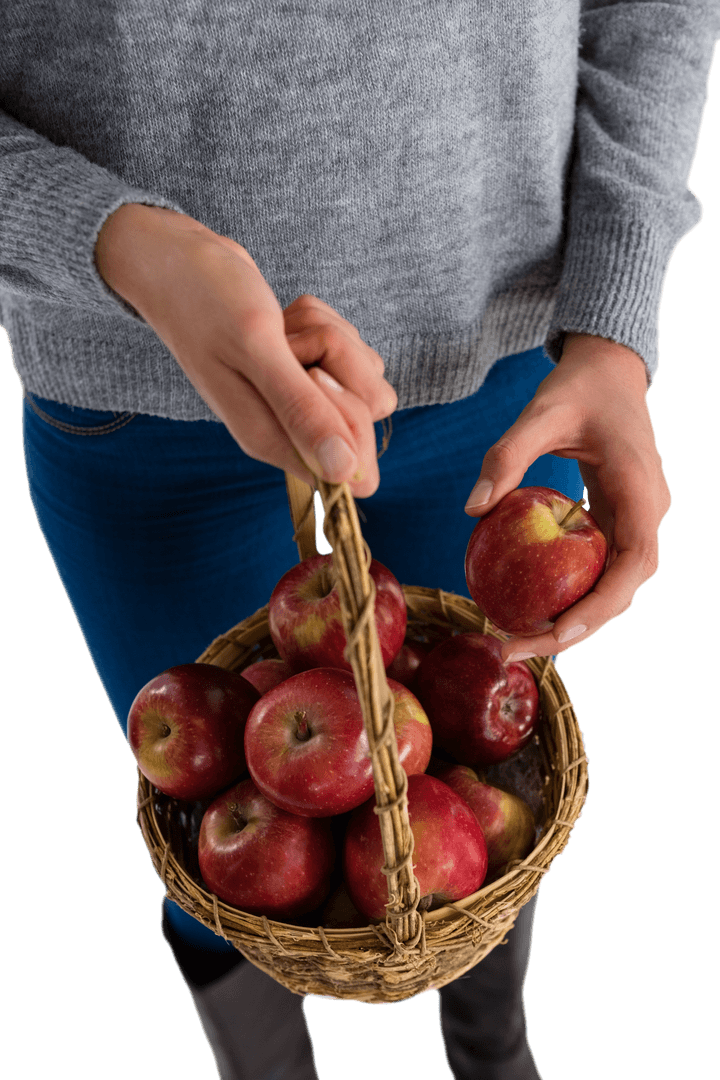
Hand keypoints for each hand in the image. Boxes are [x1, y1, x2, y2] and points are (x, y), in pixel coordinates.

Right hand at [94, 204, 396, 496]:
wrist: (177, 263)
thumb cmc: (205, 301)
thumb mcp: (257, 349)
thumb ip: (301, 411)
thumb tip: (344, 476)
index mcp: (273, 440)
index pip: (352, 468)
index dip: (352, 418)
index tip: (314, 375)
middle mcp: (288, 428)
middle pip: (367, 415)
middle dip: (342, 365)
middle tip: (291, 343)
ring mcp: (299, 401)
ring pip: (363, 377)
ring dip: (332, 338)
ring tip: (280, 329)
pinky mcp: (305, 374)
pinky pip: (348, 353)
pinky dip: (324, 325)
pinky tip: (284, 321)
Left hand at [464, 333, 671, 660]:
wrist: (609, 369)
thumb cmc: (577, 385)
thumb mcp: (540, 411)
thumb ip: (507, 455)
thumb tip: (472, 508)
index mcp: (640, 489)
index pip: (636, 562)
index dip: (603, 605)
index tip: (559, 632)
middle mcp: (646, 512)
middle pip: (622, 589)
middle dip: (576, 628)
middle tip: (516, 647)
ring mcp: (635, 520)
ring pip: (611, 585)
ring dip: (571, 618)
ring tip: (516, 639)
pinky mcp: (618, 521)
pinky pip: (597, 567)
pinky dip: (568, 592)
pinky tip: (526, 605)